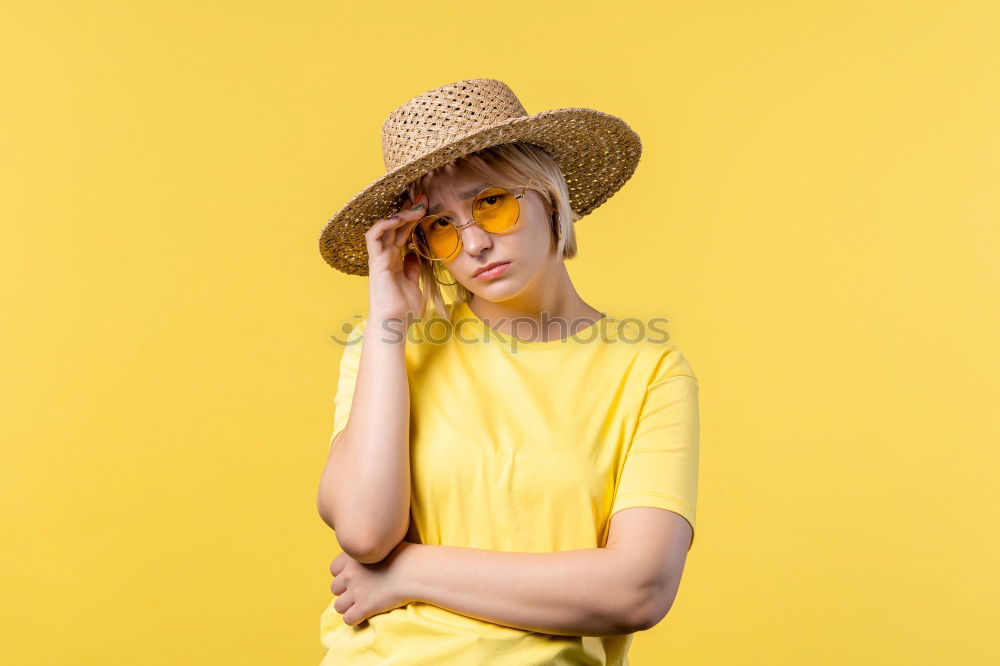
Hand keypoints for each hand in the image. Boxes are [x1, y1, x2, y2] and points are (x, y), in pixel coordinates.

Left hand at [329, 539, 420, 626]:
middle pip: (334, 588)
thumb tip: (370, 554)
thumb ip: (370, 551)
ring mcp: (356, 591)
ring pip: (338, 606)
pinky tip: (365, 615)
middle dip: (345, 592)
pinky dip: (355, 619)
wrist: (415, 570)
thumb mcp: (383, 545)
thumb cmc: (406, 556)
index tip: (356, 577)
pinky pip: (348, 619)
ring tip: (361, 605)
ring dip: (348, 607)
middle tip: (360, 592)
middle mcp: (350, 574)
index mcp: (352, 557)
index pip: (333, 569)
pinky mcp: (364, 606)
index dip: (343, 574)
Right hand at [365, 193, 428, 325]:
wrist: (395, 323)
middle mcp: (385, 256)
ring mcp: (379, 258)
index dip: (412, 219)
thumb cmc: (403, 309)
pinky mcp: (375, 261)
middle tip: (423, 197)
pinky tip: (400, 218)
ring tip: (416, 207)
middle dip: (408, 210)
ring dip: (399, 214)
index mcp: (394, 260)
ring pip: (385, 227)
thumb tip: (415, 255)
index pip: (402, 233)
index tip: (426, 206)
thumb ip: (413, 269)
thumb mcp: (413, 284)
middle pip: (394, 226)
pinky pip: (374, 236)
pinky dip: (386, 224)